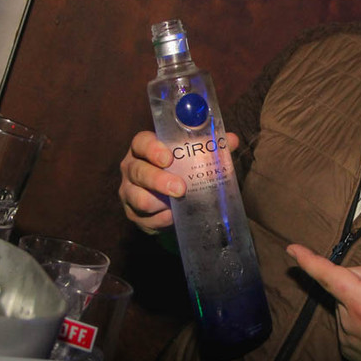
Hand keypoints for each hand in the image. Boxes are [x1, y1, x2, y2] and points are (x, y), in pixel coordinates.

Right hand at [118, 130, 239, 232]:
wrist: (167, 200)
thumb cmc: (180, 171)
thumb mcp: (192, 157)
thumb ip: (209, 148)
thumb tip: (232, 140)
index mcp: (144, 149)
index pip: (141, 143)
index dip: (152, 149)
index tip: (169, 158)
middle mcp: (131, 168)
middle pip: (138, 171)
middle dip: (159, 180)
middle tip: (180, 188)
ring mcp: (129, 192)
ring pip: (138, 198)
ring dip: (159, 203)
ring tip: (177, 205)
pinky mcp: (132, 214)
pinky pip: (144, 219)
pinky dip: (161, 220)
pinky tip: (173, 218)